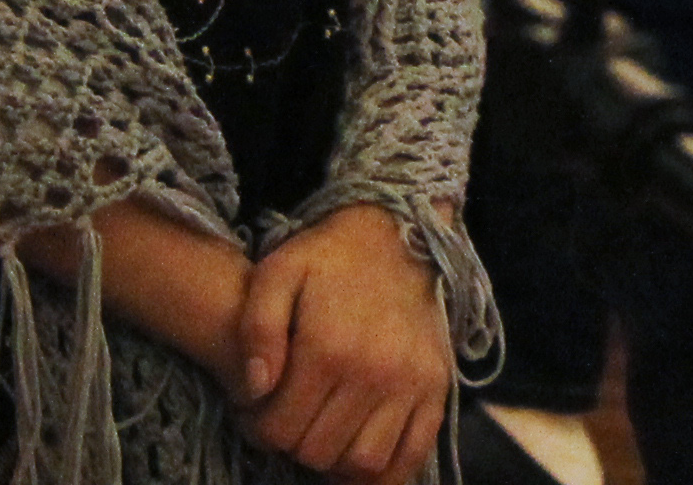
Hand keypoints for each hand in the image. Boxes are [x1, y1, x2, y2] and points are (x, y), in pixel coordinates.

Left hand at [234, 204, 453, 483]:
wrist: (399, 232)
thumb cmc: (329, 257)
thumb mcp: (277, 273)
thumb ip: (256, 329)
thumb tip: (255, 389)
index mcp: (327, 347)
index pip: (279, 429)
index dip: (257, 428)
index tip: (256, 409)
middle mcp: (373, 372)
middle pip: (317, 452)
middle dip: (292, 443)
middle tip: (287, 418)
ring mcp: (410, 384)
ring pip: (361, 463)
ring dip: (334, 461)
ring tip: (321, 432)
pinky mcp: (437, 389)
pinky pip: (412, 456)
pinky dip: (385, 474)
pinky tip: (359, 458)